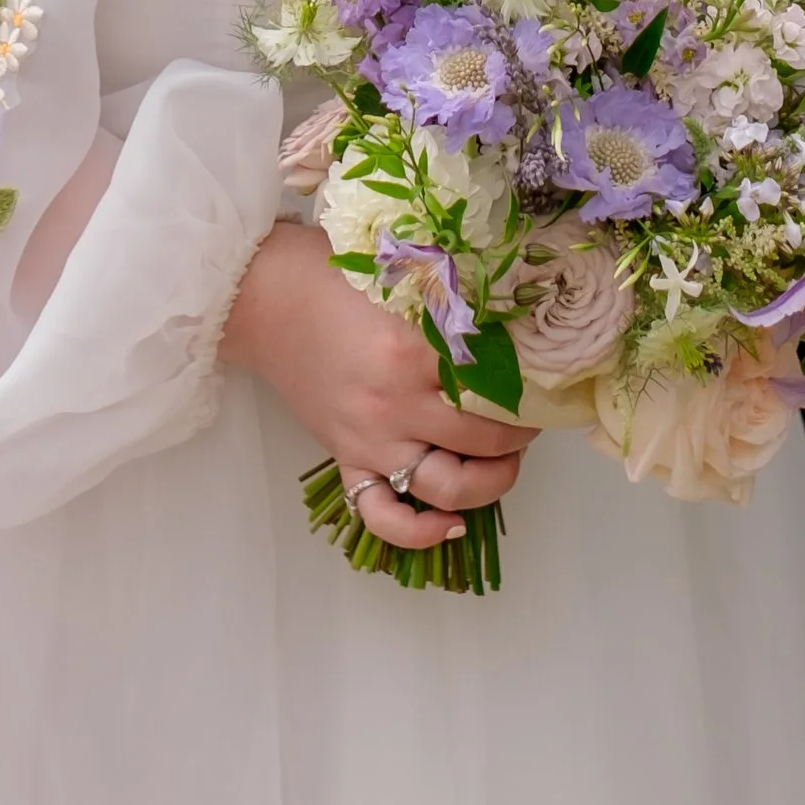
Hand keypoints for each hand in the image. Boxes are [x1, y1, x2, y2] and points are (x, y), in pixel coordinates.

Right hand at [221, 222, 532, 555]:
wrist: (263, 297)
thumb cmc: (333, 274)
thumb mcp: (404, 272)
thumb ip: (453, 298)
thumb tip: (515, 310)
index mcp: (413, 350)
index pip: (495, 383)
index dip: (529, 383)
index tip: (541, 374)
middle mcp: (395, 405)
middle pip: (484, 440)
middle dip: (521, 430)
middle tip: (531, 412)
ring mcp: (370, 440)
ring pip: (448, 486)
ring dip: (492, 482)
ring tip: (507, 460)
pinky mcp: (346, 459)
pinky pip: (383, 516)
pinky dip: (420, 532)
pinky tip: (452, 524)